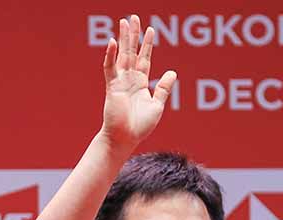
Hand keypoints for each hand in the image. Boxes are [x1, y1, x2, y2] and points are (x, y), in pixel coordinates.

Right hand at [100, 14, 176, 151]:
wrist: (124, 139)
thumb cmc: (140, 127)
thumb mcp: (157, 106)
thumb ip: (164, 89)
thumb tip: (173, 72)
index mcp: (141, 84)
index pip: (144, 59)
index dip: (147, 44)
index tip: (150, 29)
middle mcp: (129, 80)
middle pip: (131, 52)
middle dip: (133, 35)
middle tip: (133, 18)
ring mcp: (120, 82)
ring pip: (122, 55)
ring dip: (123, 39)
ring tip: (124, 22)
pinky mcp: (112, 87)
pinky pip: (110, 68)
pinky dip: (110, 55)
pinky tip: (113, 42)